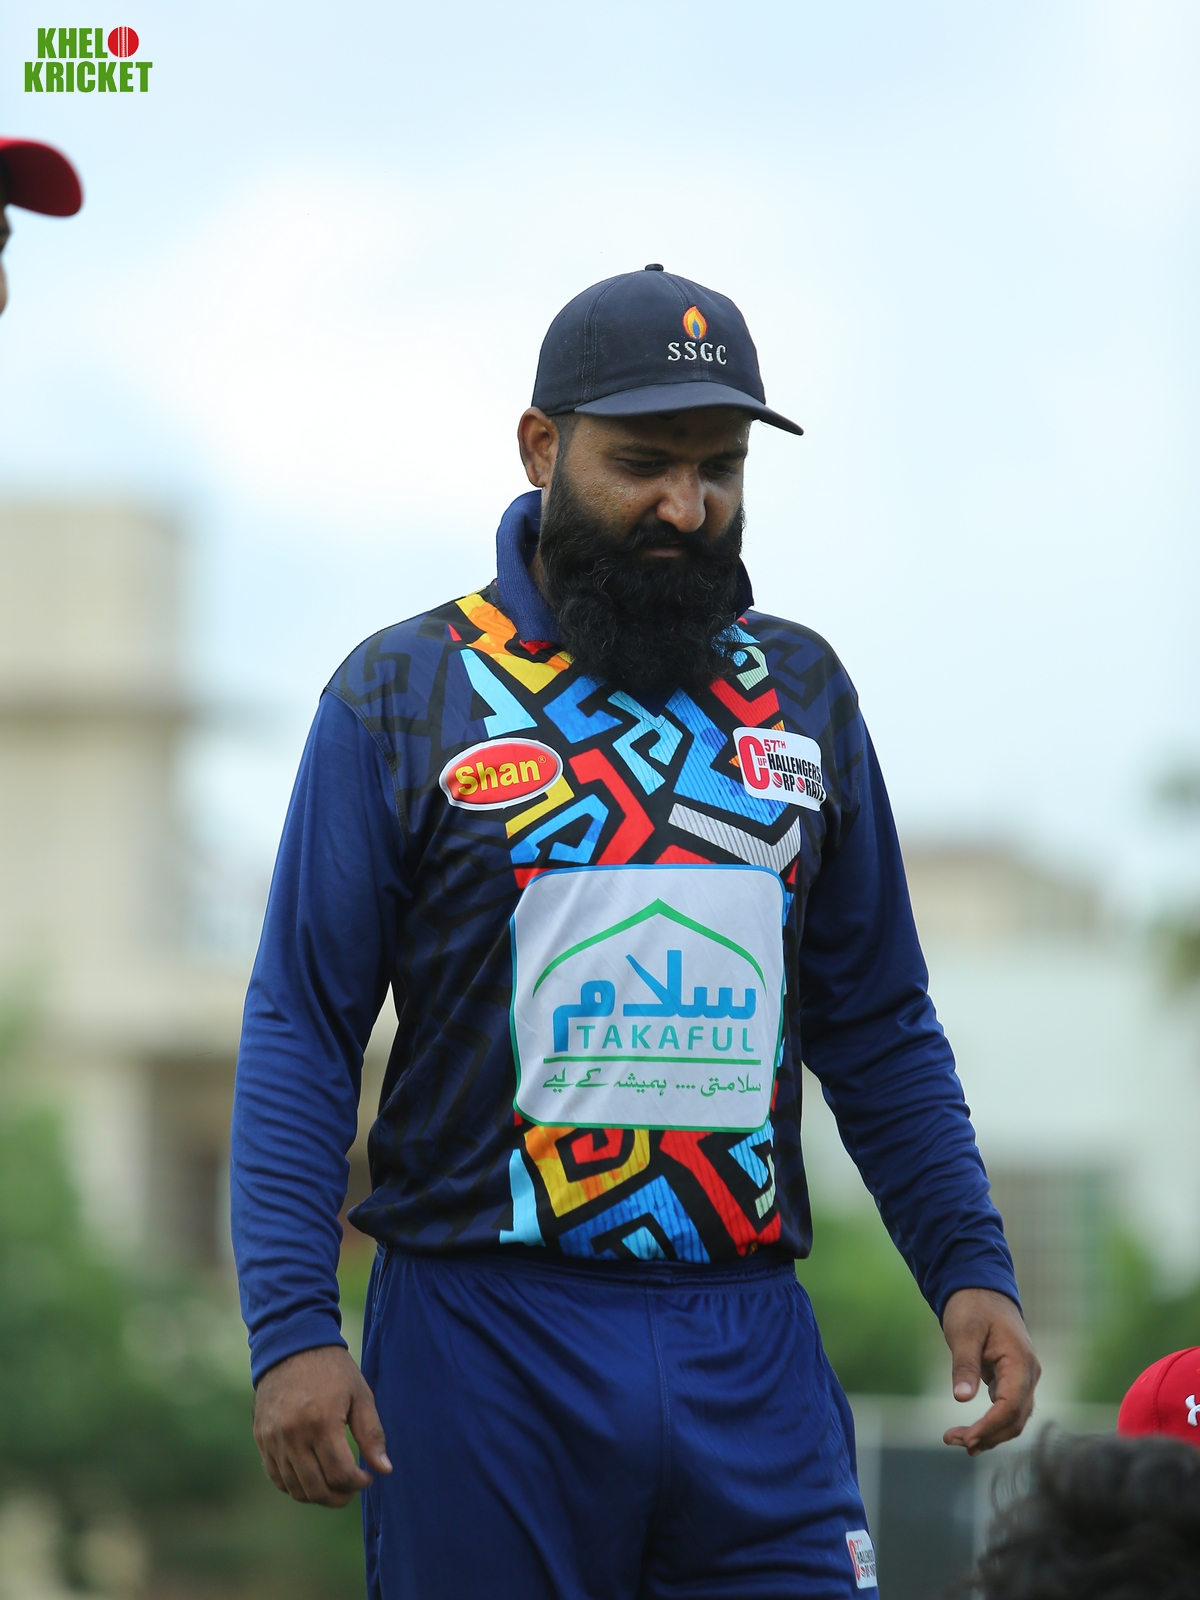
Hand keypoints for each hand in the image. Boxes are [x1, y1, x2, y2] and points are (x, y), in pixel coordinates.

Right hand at [253, 1345, 391, 1506]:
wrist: (292, 1346)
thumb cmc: (332, 1369)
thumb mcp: (360, 1394)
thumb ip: (372, 1433)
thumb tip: (384, 1469)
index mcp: (322, 1423)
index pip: (340, 1474)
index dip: (358, 1483)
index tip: (368, 1477)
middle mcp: (294, 1435)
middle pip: (316, 1489)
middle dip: (340, 1496)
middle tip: (352, 1487)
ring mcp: (274, 1439)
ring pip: (295, 1489)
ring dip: (318, 1495)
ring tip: (334, 1484)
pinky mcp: (261, 1439)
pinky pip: (276, 1477)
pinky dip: (295, 1486)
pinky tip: (312, 1476)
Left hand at [940, 1287, 1039, 1454]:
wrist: (982, 1289)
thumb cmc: (973, 1307)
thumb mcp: (964, 1331)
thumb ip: (965, 1364)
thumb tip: (961, 1398)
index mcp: (1020, 1361)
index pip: (1011, 1405)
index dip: (990, 1425)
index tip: (968, 1437)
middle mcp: (1028, 1374)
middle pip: (1015, 1418)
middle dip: (987, 1435)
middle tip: (954, 1441)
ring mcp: (1023, 1378)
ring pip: (1013, 1418)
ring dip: (989, 1434)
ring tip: (957, 1441)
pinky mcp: (1012, 1380)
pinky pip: (1007, 1409)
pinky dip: (991, 1423)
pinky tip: (972, 1433)